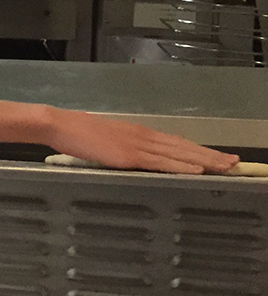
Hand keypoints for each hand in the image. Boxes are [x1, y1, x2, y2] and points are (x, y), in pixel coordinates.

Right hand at [48, 109, 238, 174]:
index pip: (176, 142)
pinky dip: (181, 166)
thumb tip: (130, 159)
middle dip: (211, 155)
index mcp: (138, 133)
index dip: (198, 150)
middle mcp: (143, 136)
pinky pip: (161, 162)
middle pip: (184, 147)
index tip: (217, 156)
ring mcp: (137, 145)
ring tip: (226, 166)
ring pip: (179, 154)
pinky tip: (197, 170)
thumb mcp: (104, 141)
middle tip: (235, 162)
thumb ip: (121, 148)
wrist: (60, 125)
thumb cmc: (76, 134)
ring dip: (205, 160)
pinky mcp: (128, 155)